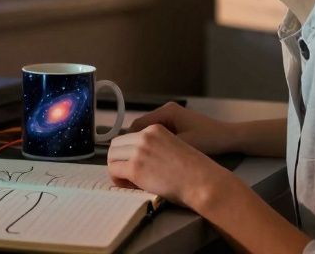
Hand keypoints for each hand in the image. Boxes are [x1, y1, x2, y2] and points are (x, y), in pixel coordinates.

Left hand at [107, 124, 235, 209]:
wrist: (203, 180)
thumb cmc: (196, 169)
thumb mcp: (176, 146)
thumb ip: (157, 146)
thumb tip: (143, 159)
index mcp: (155, 128)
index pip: (129, 136)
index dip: (127, 151)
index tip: (131, 163)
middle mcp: (144, 136)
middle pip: (117, 144)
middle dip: (118, 159)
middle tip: (126, 173)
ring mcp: (138, 151)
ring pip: (112, 156)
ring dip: (117, 168)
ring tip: (127, 181)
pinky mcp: (135, 168)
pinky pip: (114, 170)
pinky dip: (117, 179)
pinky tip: (127, 185)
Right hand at [126, 102, 237, 155]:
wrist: (231, 138)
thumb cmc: (210, 140)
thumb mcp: (184, 145)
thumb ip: (161, 149)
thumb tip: (138, 159)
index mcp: (167, 112)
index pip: (136, 125)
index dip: (128, 143)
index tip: (123, 159)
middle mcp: (167, 111)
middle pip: (140, 128)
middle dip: (133, 146)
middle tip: (128, 164)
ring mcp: (172, 118)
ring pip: (148, 133)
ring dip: (143, 147)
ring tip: (140, 164)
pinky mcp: (178, 126)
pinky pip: (158, 135)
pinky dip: (154, 146)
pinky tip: (155, 160)